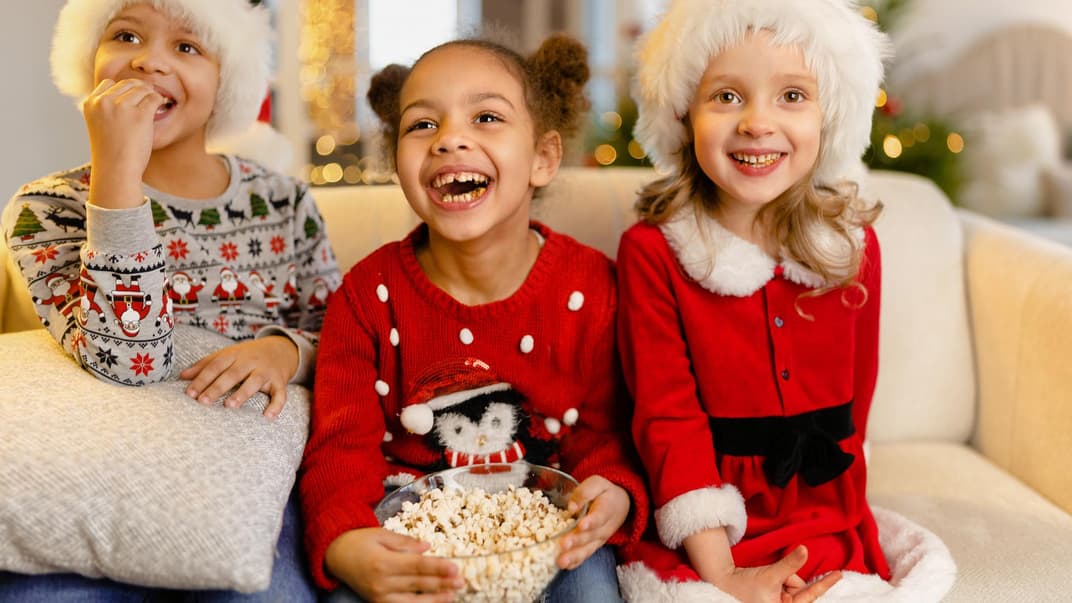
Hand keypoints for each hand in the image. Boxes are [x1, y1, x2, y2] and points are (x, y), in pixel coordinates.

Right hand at [83, 78, 163, 208]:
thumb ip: (106, 109)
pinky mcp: (140, 115)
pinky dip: (158, 102)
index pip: (109, 83)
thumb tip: (128, 93)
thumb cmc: (111, 152)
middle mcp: (104, 102)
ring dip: (149, 97)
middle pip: (127, 83)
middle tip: (146, 103)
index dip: (122, 91)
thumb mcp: (100, 125)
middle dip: (139, 91)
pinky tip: (158, 110)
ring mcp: (122, 107)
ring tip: (151, 110)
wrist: (116, 171)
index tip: (129, 103)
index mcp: (91, 103)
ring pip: (142, 89)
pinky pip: (154, 98)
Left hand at [180, 336, 298, 418]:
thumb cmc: (248, 356)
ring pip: (254, 382)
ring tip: (230, 406)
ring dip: (242, 393)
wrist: (281, 350)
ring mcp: (266, 371)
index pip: (216, 365)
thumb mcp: (227, 355)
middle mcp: (251, 361)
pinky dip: (276, 405)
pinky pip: (280, 394)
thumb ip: (206, 365)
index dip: (203, 379)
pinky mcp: (280, 382)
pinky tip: (268, 416)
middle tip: (203, 402)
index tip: (190, 393)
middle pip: (233, 374)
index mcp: (235, 354)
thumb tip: (182, 376)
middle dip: (217, 387)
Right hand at [326, 527, 462, 602]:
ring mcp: (379, 596)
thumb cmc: (359, 541)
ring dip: (435, 599)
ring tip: (453, 595)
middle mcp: (382, 582)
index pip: (417, 566)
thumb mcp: (381, 534)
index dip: (437, 567)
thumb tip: (427, 547)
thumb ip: (405, 542)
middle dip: (442, 583)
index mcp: (383, 562)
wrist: (335, 556)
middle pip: (418, 584)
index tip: (455, 567)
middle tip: (461, 581)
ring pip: (413, 601)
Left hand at [556, 476, 629, 569]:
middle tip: (564, 545)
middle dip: (577, 541)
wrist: (620, 506)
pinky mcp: (594, 546)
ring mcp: (599, 539)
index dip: (591, 522)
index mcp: (606, 509)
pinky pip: (586, 555)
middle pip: (591, 536)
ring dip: (574, 556)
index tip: (581, 525)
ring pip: (588, 549)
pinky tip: (566, 566)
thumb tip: (572, 507)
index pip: (599, 517)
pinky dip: (576, 562)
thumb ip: (585, 491)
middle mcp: (604, 528)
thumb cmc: (605, 493)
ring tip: (562, 561)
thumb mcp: (598, 483)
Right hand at [713, 546, 840, 602]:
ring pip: (793, 587)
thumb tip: (805, 550)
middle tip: (776, 578)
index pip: (810, 595)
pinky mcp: (774, 599)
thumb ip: (789, 564)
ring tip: (766, 581)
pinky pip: (785, 586)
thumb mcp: (770, 575)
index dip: (825, 584)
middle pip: (800, 590)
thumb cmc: (744, 585)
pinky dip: (780, 580)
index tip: (839, 574)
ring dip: (783, 579)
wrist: (723, 583)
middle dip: (791, 579)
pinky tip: (766, 582)